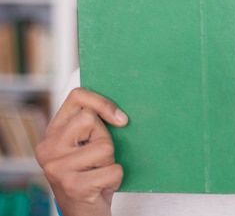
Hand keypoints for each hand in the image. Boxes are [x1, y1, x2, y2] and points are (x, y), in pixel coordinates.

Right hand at [35, 88, 127, 215]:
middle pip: (90, 119)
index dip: (103, 103)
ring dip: (111, 161)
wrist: (84, 212)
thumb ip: (92, 124)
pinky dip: (116, 178)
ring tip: (99, 172)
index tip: (119, 119)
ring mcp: (58, 169)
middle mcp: (48, 149)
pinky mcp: (73, 186)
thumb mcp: (87, 145)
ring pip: (104, 146)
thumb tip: (119, 112)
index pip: (77, 97)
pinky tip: (102, 185)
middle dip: (105, 137)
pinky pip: (113, 170)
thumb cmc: (91, 173)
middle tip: (99, 156)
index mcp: (53, 133)